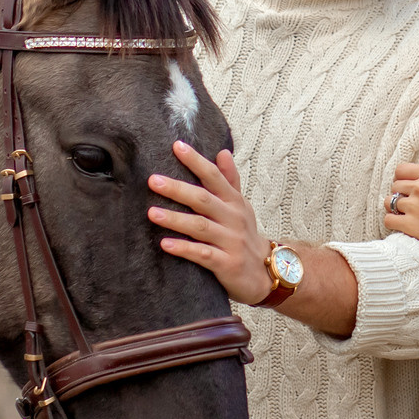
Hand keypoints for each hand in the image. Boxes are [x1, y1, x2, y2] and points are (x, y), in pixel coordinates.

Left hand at [149, 142, 270, 306]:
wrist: (266, 272)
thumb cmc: (245, 235)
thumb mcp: (240, 206)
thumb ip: (229, 180)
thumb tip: (222, 152)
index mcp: (234, 202)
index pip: (214, 177)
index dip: (197, 161)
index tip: (177, 146)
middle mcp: (233, 218)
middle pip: (203, 200)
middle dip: (177, 189)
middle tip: (153, 181)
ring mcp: (231, 241)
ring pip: (200, 227)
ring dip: (175, 219)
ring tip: (152, 213)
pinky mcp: (227, 264)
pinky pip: (203, 254)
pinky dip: (184, 249)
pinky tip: (165, 244)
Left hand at [383, 164, 418, 262]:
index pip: (401, 170)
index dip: (402, 179)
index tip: (406, 187)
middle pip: (395, 186)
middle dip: (400, 194)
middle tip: (410, 204)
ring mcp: (414, 206)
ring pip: (389, 202)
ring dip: (395, 209)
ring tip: (405, 215)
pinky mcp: (410, 225)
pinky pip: (388, 220)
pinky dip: (393, 223)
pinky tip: (402, 225)